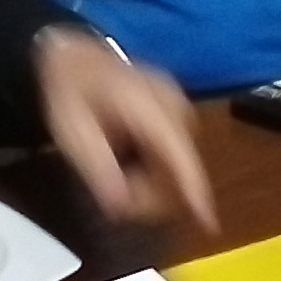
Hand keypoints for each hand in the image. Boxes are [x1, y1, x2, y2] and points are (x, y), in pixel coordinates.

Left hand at [37, 27, 217, 234]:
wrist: (73, 58)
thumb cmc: (70, 92)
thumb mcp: (71, 132)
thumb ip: (97, 166)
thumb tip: (119, 205)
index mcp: (146, 104)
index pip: (177, 153)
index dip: (194, 188)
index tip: (209, 221)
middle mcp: (173, 104)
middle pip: (180, 167)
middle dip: (150, 190)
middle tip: (111, 190)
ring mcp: (179, 107)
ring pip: (180, 164)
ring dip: (152, 180)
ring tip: (116, 169)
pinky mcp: (178, 113)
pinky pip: (176, 154)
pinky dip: (155, 166)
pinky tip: (129, 156)